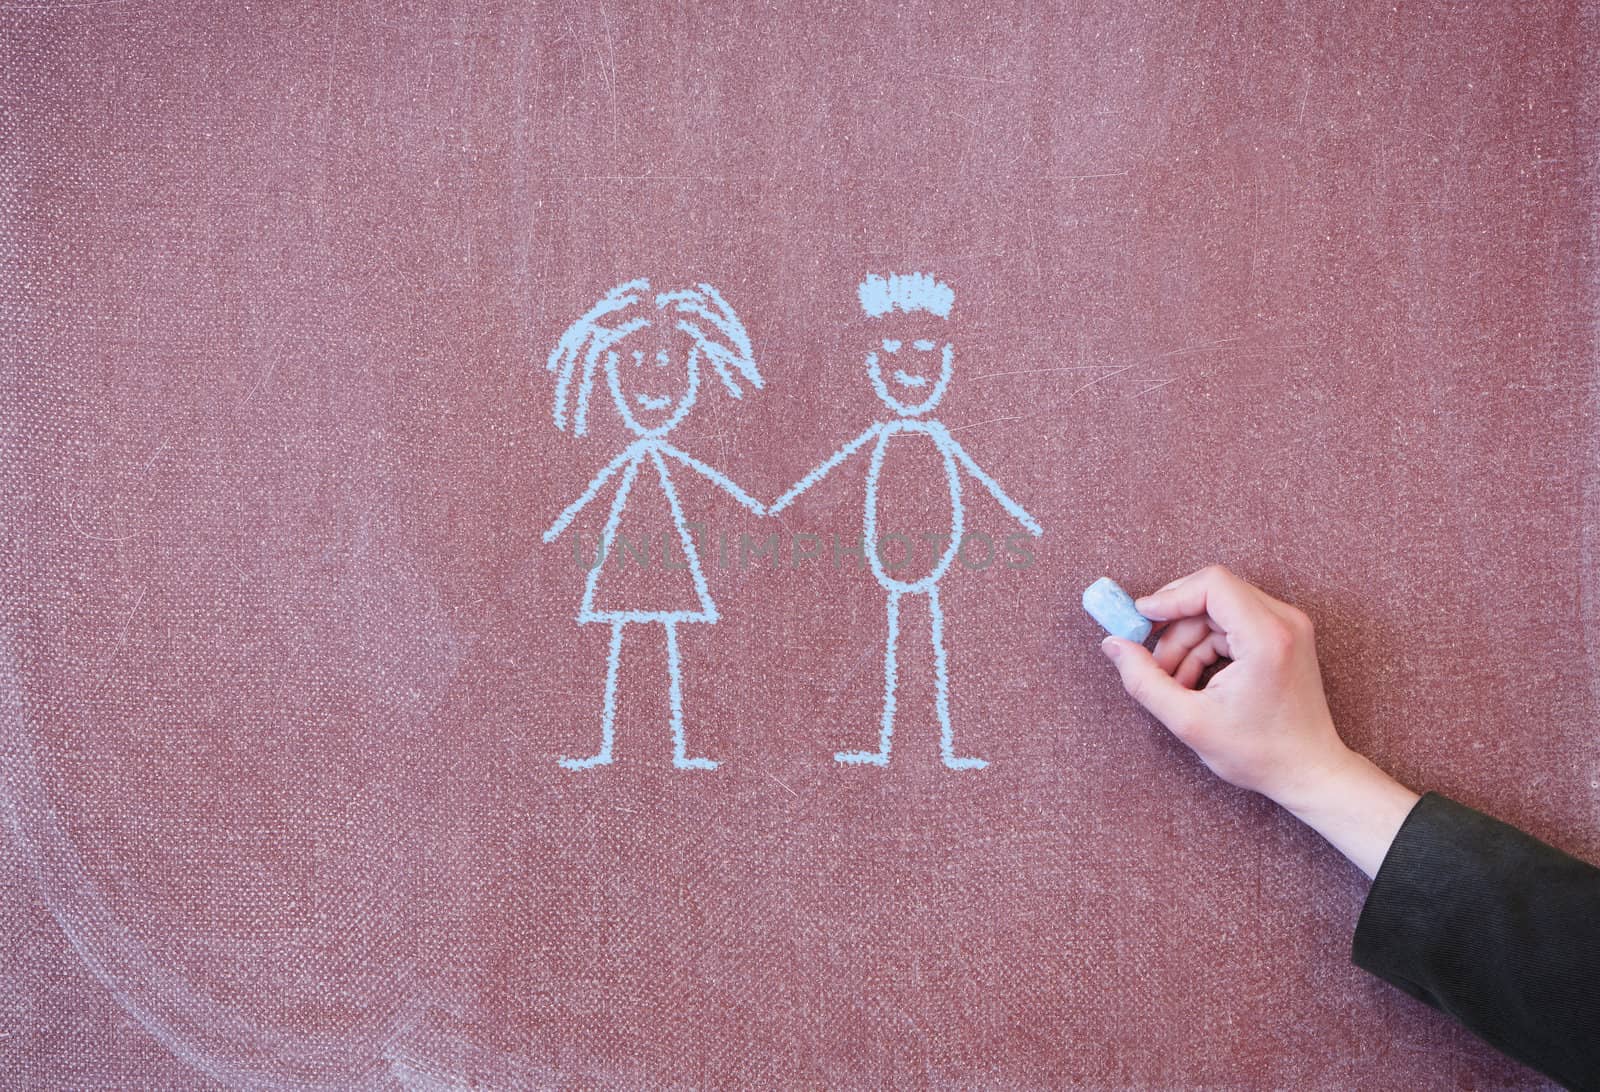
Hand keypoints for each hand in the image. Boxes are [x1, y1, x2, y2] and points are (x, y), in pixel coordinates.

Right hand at [1100, 564, 1418, 877]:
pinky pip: (1232, 623)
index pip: (1212, 584)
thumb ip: (1144, 680)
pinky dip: (1207, 646)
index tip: (1139, 619)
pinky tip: (1196, 681)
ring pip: (1218, 611)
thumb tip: (1113, 644)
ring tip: (1174, 683)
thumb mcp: (1189, 721)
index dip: (1170, 597)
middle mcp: (1284, 621)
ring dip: (1188, 641)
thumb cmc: (1259, 753)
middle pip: (1211, 594)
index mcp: (1266, 637)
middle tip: (1150, 658)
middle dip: (1174, 625)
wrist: (1309, 770)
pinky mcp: (1284, 635)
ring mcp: (1288, 626)